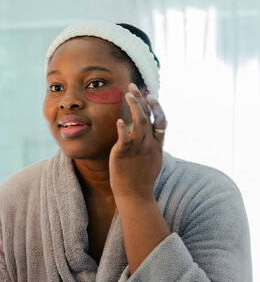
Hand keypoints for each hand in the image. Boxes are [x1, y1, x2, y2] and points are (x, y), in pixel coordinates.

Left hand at [109, 83, 166, 200]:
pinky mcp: (124, 154)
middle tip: (134, 86)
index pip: (161, 121)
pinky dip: (122, 129)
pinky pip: (124, 139)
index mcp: (157, 145)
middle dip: (142, 100)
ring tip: (128, 94)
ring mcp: (137, 149)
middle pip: (149, 117)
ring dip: (134, 107)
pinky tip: (119, 121)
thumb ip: (153, 145)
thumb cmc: (141, 178)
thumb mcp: (153, 160)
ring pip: (139, 123)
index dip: (156, 106)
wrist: (135, 195)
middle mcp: (149, 145)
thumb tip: (152, 135)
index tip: (149, 94)